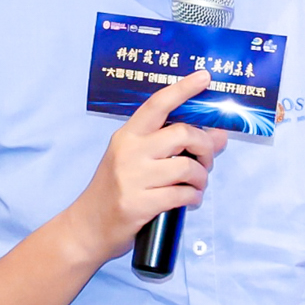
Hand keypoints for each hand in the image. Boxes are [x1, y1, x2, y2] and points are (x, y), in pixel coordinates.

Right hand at [63, 69, 229, 264]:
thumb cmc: (114, 191)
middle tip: (206, 160)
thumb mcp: (136, 161)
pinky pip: (182, 195)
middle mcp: (129, 152)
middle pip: (182, 134)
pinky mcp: (139, 204)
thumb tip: (217, 135)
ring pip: (187, 167)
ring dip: (201, 177)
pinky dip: (194, 197)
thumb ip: (172, 146)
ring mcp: (132, 178)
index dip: (183, 89)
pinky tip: (190, 200)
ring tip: (197, 185)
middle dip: (205, 147)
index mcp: (127, 135)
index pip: (157, 104)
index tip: (204, 77)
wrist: (87, 227)